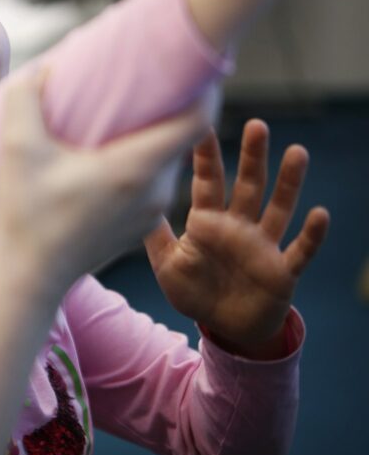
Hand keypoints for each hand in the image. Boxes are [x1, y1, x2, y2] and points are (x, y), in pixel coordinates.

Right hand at [0, 73, 214, 298]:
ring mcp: (151, 212)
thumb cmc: (25, 215)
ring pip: (167, 161)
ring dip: (155, 137)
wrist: (29, 279)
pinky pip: (155, 183)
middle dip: (172, 108)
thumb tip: (41, 67)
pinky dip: (144, 163)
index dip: (203, 89)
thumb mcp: (17, 150)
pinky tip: (113, 156)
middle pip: (182, 138)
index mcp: (135, 168)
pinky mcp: (140, 227)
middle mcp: (156, 191)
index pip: (197, 121)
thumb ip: (25, 98)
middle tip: (150, 80)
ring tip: (128, 116)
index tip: (192, 66)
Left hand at [144, 120, 329, 358]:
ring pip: (278, 208)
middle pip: (248, 185)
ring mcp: (263, 247)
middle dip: (251, 157)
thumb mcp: (167, 265)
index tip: (201, 127)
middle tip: (257, 125)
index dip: (205, 157)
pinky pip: (300, 250)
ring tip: (296, 152)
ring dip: (288, 183)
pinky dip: (311, 235)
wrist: (225, 329)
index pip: (207, 183)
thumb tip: (135, 202)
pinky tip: (319, 214)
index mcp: (208, 223)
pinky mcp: (282, 271)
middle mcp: (239, 227)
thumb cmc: (196, 293)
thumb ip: (154, 236)